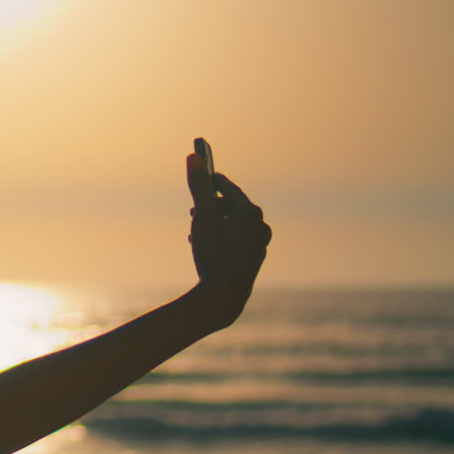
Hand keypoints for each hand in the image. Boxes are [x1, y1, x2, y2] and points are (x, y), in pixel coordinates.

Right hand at [186, 154, 271, 324]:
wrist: (224, 296)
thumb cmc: (213, 253)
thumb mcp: (201, 216)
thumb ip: (199, 185)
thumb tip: (193, 157)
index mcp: (251, 212)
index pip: (228, 188)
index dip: (210, 181)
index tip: (199, 177)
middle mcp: (260, 225)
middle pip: (232, 206)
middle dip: (210, 206)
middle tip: (193, 209)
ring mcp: (259, 244)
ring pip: (234, 224)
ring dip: (214, 223)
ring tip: (196, 230)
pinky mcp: (254, 259)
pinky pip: (237, 240)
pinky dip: (222, 237)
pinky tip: (206, 247)